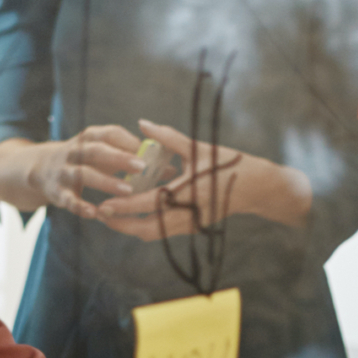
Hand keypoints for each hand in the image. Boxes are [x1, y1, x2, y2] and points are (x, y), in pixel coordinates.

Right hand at [0, 126, 143, 218]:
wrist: (40, 168)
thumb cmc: (86, 160)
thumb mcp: (103, 153)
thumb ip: (133, 159)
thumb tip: (171, 169)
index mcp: (90, 138)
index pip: (110, 133)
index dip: (129, 141)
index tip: (149, 151)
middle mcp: (75, 151)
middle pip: (97, 150)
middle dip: (119, 158)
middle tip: (142, 167)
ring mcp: (64, 170)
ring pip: (84, 174)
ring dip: (105, 182)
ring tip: (127, 191)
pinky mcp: (57, 191)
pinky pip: (69, 199)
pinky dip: (81, 206)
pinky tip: (96, 213)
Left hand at [93, 119, 311, 237]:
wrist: (257, 187)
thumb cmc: (228, 163)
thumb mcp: (198, 148)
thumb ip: (168, 137)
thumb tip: (143, 123)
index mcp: (188, 192)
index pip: (149, 204)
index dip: (124, 206)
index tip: (103, 205)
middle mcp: (188, 213)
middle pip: (146, 230)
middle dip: (121, 225)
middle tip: (100, 214)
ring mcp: (191, 223)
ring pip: (154, 234)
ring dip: (131, 227)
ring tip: (111, 216)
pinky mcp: (194, 226)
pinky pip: (163, 231)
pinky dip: (146, 226)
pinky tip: (133, 215)